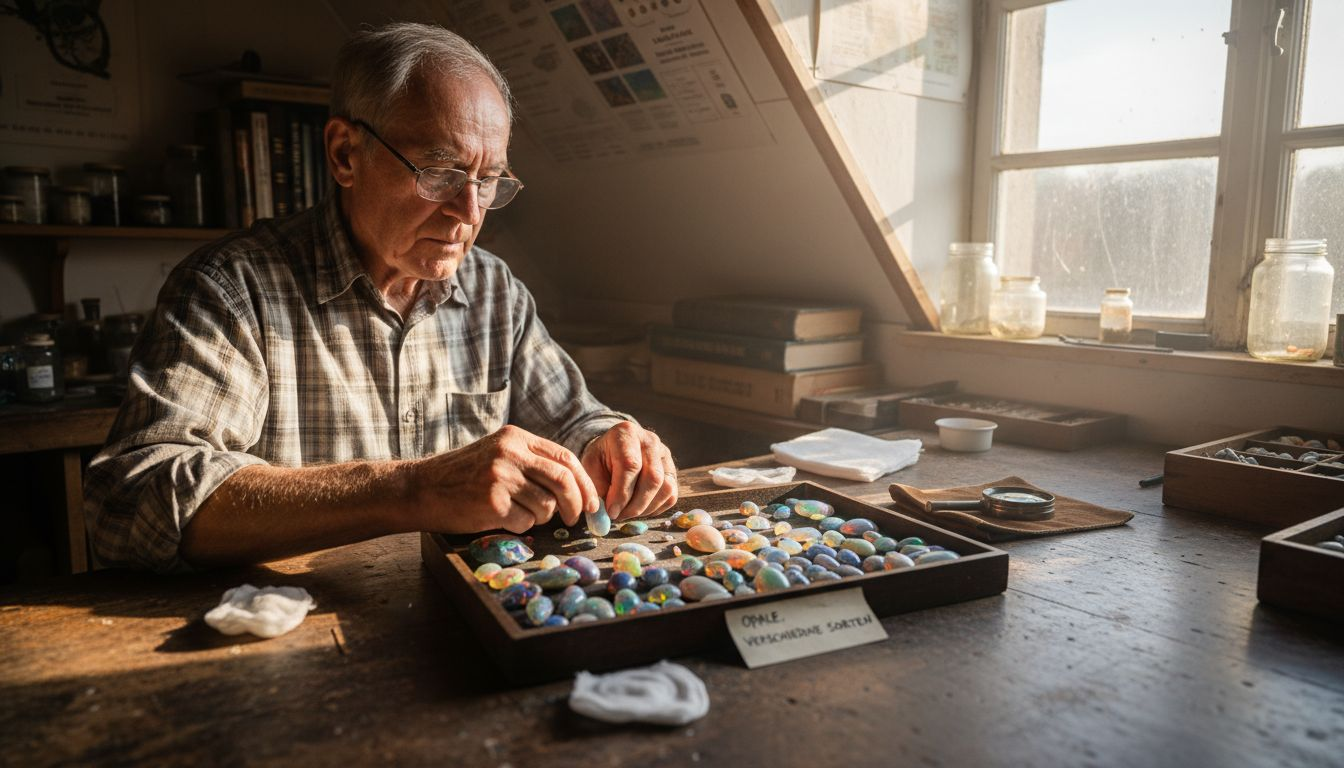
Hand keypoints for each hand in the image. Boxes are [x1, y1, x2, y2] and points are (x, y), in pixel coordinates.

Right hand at [409, 425, 598, 533]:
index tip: (591, 502)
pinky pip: (524, 523)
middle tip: (575, 519)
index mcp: (516, 437)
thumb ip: (531, 461)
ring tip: (518, 513)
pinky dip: (519, 527)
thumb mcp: (497, 453)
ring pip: (546, 506)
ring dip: (540, 518)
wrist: (420, 488)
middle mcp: (510, 453)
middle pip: (563, 481)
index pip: (566, 458)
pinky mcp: (492, 502)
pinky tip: (500, 518)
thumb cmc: (461, 476)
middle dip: (577, 504)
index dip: (584, 483)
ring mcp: (501, 477)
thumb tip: (574, 487)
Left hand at [581, 422, 677, 520]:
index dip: (621, 493)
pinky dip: (655, 508)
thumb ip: (595, 488)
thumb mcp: (590, 467)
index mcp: (626, 433)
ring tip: (627, 513)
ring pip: (665, 488)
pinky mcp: (672, 471)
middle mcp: (650, 441)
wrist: (614, 450)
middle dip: (635, 505)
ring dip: (646, 509)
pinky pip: (671, 495)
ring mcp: (665, 455)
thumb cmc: (601, 460)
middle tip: (619, 516)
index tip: (611, 511)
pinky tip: (638, 508)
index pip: (631, 466)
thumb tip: (607, 514)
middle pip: (653, 478)